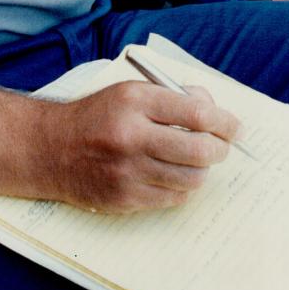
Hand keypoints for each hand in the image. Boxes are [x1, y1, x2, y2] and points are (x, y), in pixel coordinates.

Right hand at [33, 81, 241, 212]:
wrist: (53, 148)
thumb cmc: (99, 115)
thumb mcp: (132, 91)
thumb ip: (173, 96)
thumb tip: (213, 110)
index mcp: (136, 101)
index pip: (197, 114)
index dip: (224, 122)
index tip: (235, 127)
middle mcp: (132, 136)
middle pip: (199, 150)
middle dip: (220, 149)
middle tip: (222, 146)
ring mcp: (128, 171)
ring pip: (191, 179)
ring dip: (202, 170)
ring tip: (196, 161)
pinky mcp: (125, 198)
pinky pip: (172, 197)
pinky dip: (181, 186)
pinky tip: (174, 174)